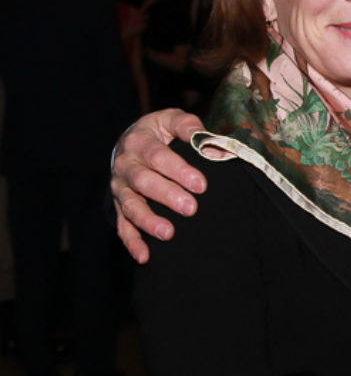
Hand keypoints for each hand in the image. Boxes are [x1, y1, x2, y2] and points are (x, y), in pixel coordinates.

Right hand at [111, 109, 206, 262]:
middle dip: (167, 196)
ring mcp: (120, 188)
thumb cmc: (159, 132)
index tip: (201, 185)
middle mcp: (125, 165)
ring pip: (130, 206)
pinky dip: (132, 242)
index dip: (179, 170)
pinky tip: (144, 256)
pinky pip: (122, 226)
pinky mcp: (119, 205)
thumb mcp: (170, 119)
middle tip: (191, 208)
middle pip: (143, 182)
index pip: (158, 156)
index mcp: (138, 141)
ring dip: (148, 221)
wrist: (130, 141)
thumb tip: (207, 141)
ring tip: (168, 233)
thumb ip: (187, 126)